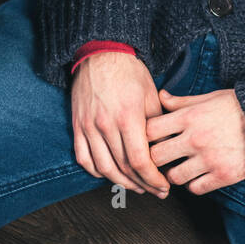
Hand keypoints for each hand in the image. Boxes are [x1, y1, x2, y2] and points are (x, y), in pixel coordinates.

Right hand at [70, 52, 170, 196]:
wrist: (101, 53)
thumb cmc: (130, 72)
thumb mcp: (151, 95)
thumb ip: (158, 125)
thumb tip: (167, 150)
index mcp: (128, 117)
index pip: (140, 160)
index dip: (153, 179)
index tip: (163, 187)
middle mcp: (106, 124)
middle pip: (123, 168)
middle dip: (142, 184)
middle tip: (155, 190)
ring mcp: (88, 126)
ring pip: (103, 168)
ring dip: (121, 183)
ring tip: (136, 187)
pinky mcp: (77, 125)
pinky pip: (84, 158)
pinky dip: (97, 172)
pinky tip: (110, 175)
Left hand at [146, 88, 244, 194]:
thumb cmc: (238, 107)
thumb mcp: (208, 98)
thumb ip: (181, 102)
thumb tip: (161, 96)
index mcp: (190, 117)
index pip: (150, 130)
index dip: (146, 136)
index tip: (151, 139)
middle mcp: (195, 139)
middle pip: (156, 157)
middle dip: (155, 158)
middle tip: (161, 158)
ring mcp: (209, 159)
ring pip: (174, 177)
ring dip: (174, 174)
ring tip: (180, 168)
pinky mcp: (223, 175)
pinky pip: (195, 188)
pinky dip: (194, 185)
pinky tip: (197, 176)